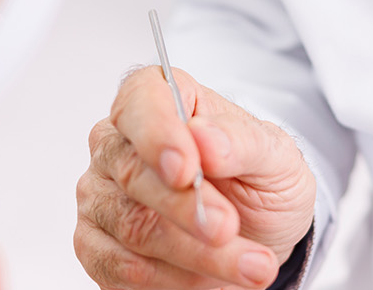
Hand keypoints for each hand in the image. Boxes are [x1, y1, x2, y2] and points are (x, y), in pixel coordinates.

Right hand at [75, 67, 315, 288]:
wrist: (259, 237)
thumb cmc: (260, 184)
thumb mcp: (276, 158)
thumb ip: (242, 142)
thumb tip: (205, 138)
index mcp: (161, 100)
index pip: (140, 101)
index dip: (158, 134)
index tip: (187, 168)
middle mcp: (118, 144)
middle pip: (132, 172)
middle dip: (185, 207)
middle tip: (228, 228)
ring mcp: (101, 194)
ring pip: (131, 227)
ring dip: (194, 254)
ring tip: (249, 265)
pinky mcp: (96, 245)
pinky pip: (119, 267)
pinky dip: (169, 280)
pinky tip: (207, 281)